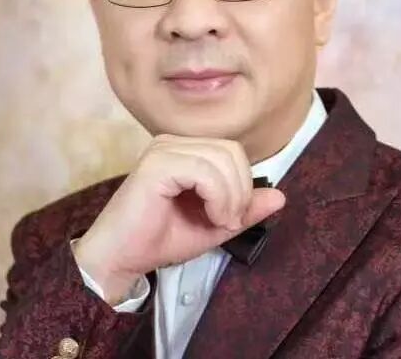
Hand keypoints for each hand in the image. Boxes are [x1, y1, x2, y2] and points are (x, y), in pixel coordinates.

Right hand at [73, 134, 285, 304]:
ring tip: (219, 221)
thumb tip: (281, 196)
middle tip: (228, 220)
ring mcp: (163, 149)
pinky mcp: (156, 164)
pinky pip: (205, 170)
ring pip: (222, 159)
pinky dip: (218, 196)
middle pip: (231, 151)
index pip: (232, 151)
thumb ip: (245, 209)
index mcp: (184, 149)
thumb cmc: (160, 239)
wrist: (119, 259)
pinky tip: (210, 216)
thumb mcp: (214, 224)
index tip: (231, 217)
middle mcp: (172, 142)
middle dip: (241, 189)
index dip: (243, 183)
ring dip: (231, 196)